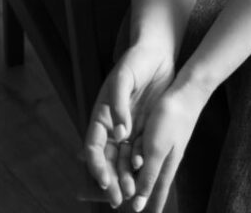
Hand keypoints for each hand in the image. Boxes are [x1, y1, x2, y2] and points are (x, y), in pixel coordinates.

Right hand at [82, 44, 174, 207]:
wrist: (157, 52)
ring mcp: (128, 127)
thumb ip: (118, 103)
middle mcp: (112, 126)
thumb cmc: (135, 61)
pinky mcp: (144, 126)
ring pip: (123, 159)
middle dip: (111, 180)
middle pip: (108, 159)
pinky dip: (141, 163)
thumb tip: (119, 132)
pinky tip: (146, 174)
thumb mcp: (123, 77)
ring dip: (126, 176)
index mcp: (101, 116)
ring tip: (133, 192)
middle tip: (118, 198)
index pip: (93, 147)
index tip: (103, 181)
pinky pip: (140, 149)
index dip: (96, 166)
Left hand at [126, 81, 204, 212]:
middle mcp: (165, 158)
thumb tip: (139, 206)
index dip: (151, 207)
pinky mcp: (160, 132)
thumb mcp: (155, 151)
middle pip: (151, 181)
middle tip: (128, 201)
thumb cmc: (171, 120)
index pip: (157, 194)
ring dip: (136, 174)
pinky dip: (137, 156)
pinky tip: (135, 156)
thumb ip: (148, 177)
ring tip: (126, 184)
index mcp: (165, 167)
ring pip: (146, 165)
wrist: (185, 91)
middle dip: (141, 193)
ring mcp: (164, 144)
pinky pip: (146, 150)